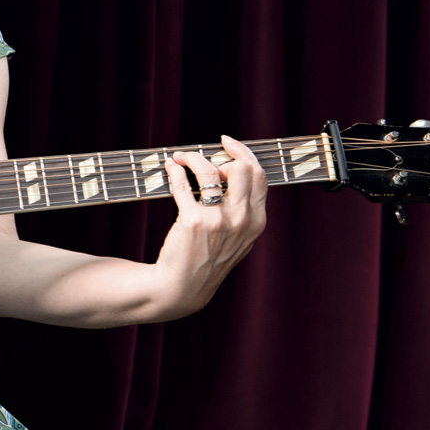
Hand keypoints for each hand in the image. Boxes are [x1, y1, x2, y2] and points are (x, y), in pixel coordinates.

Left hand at [151, 135, 268, 315]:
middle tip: (200, 157)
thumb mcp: (238, 238)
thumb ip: (242, 210)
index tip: (227, 143)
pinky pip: (184, 185)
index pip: (259, 176)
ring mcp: (219, 221)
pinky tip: (169, 168)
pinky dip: (174, 171)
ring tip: (178, 159)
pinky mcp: (193, 222)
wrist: (183, 286)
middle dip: (220, 155)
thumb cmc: (207, 258)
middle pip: (242, 168)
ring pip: (210, 170)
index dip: (242, 153)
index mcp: (257, 221)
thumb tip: (231, 171)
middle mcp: (242, 220)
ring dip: (191, 158)